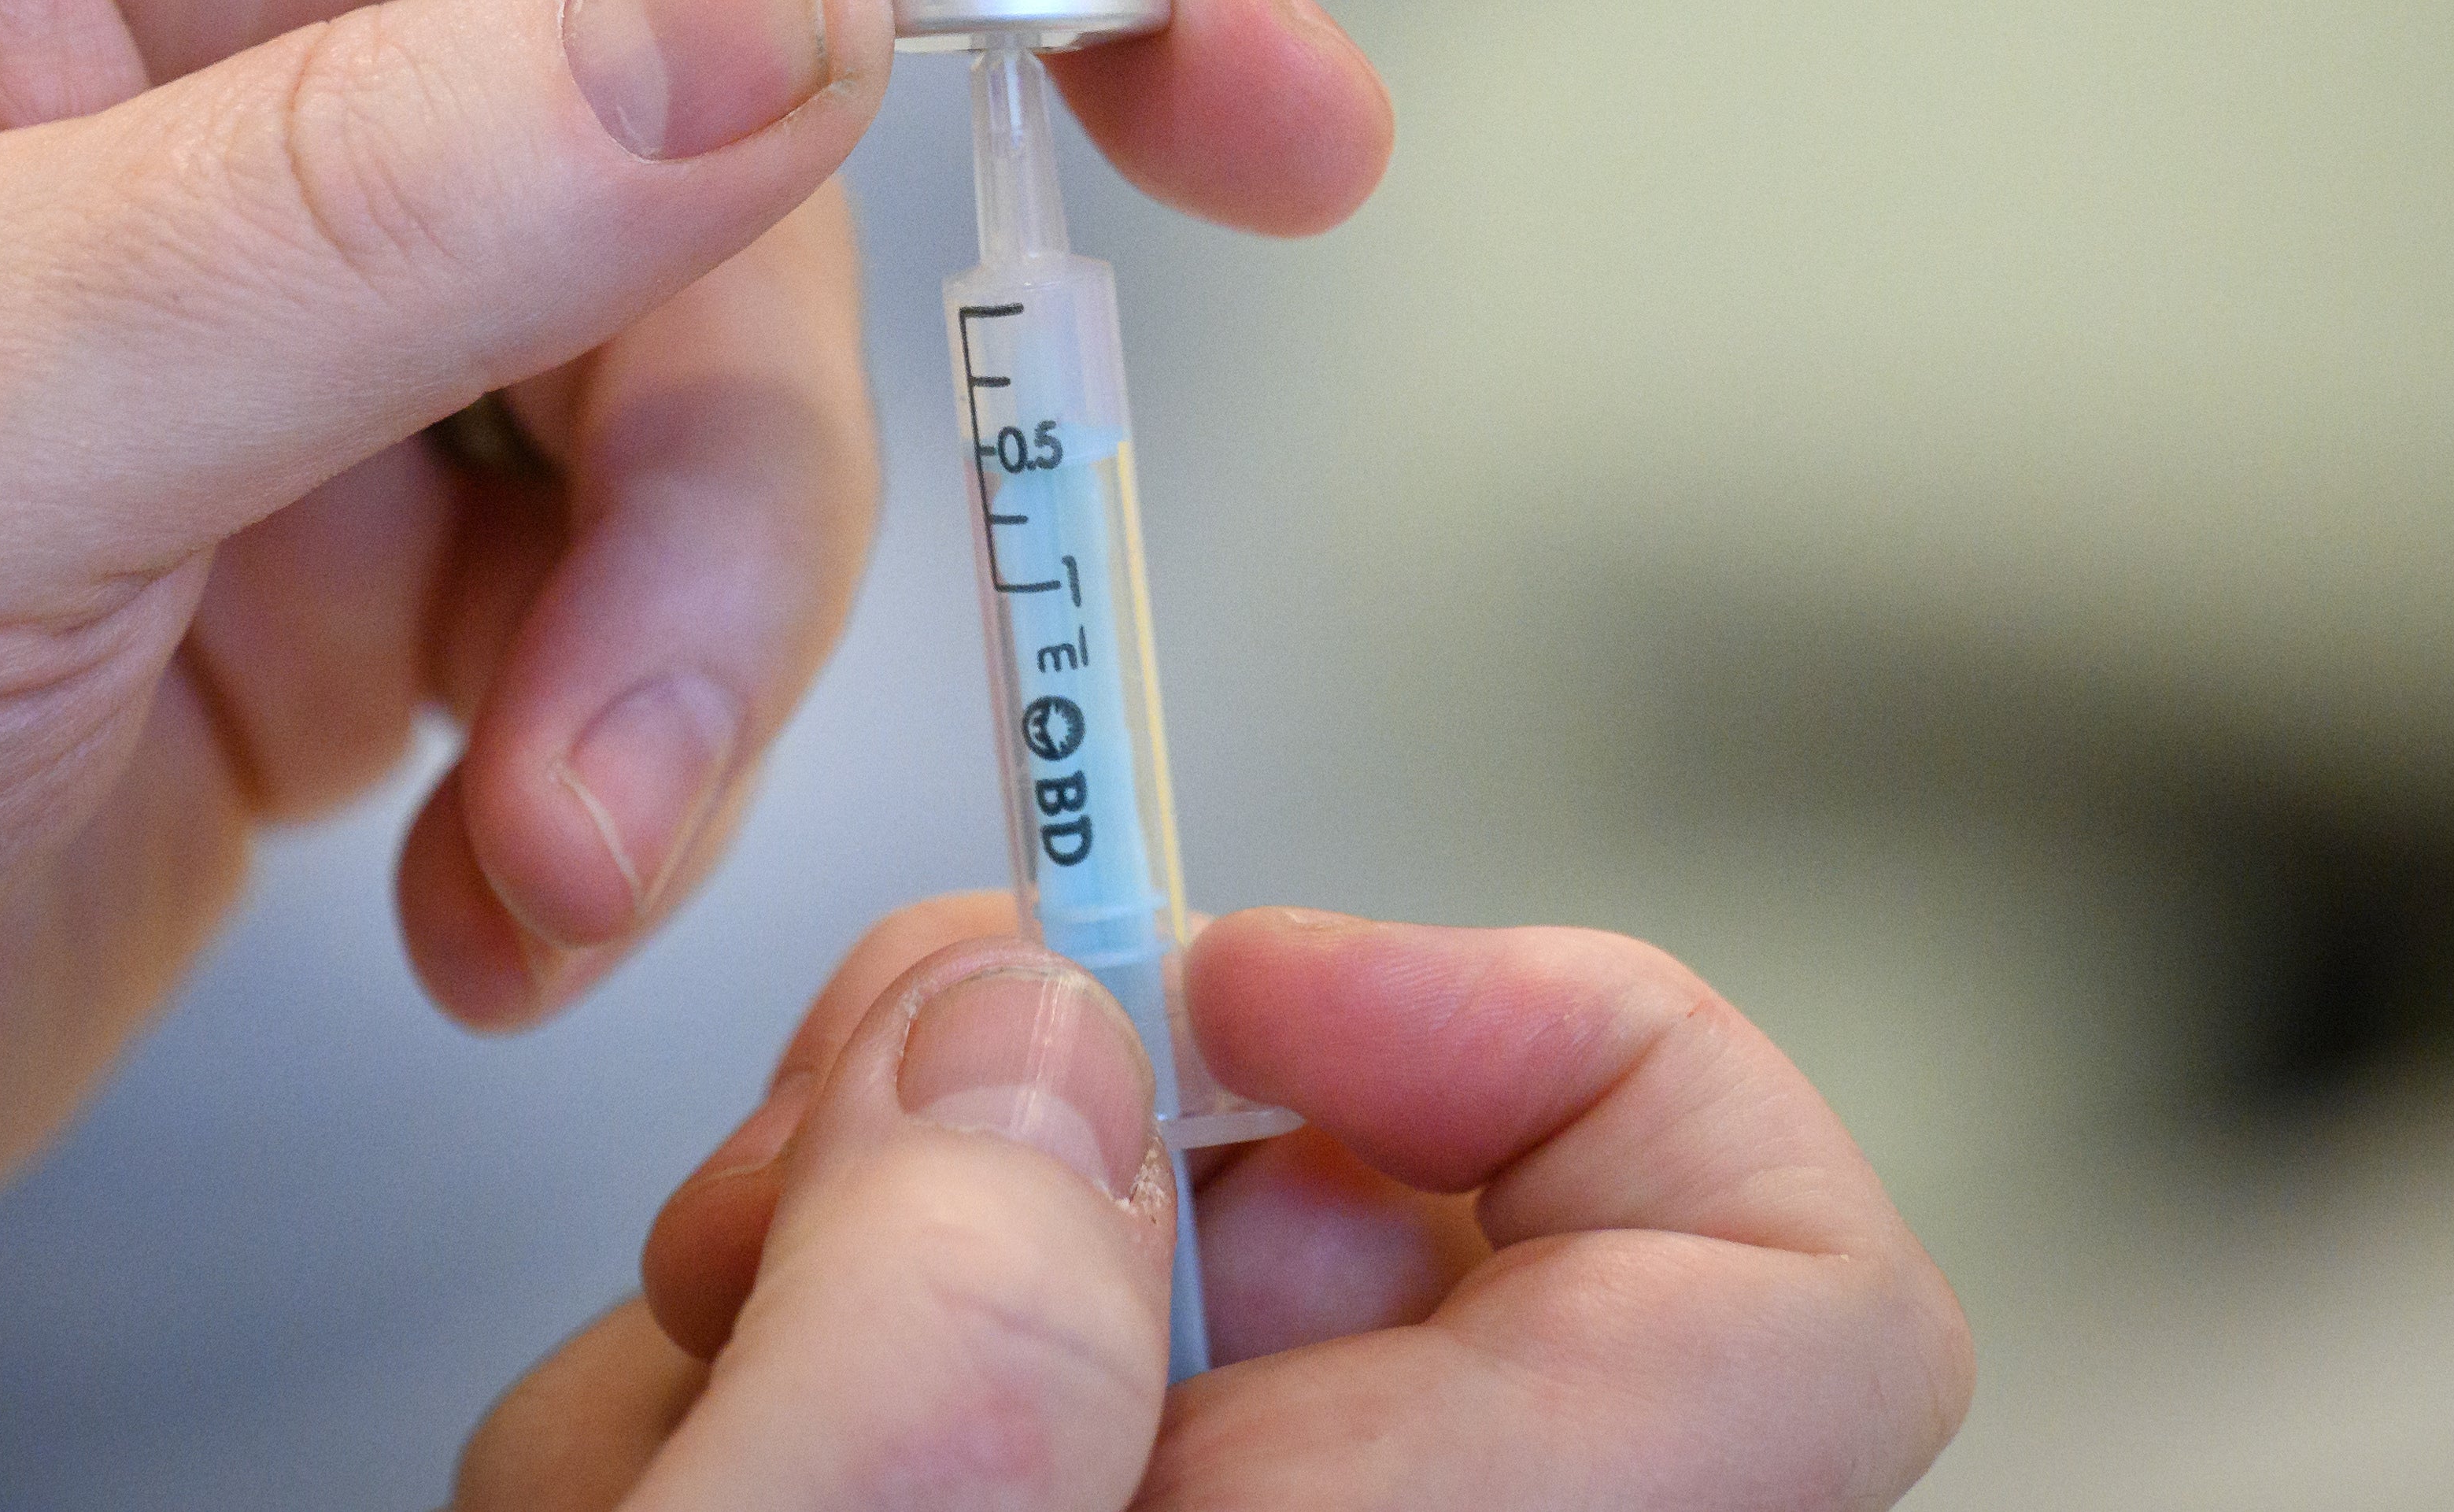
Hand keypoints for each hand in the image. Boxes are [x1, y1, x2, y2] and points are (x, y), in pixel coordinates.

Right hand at [463, 896, 1969, 1508]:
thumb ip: (942, 1306)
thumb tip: (1026, 1057)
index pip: (1786, 1302)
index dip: (1557, 1049)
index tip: (1241, 992)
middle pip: (1375, 1255)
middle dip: (1060, 1144)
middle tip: (827, 1161)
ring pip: (1100, 1319)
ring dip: (844, 1282)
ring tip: (691, 1394)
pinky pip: (949, 1422)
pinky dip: (777, 1402)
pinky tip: (667, 1489)